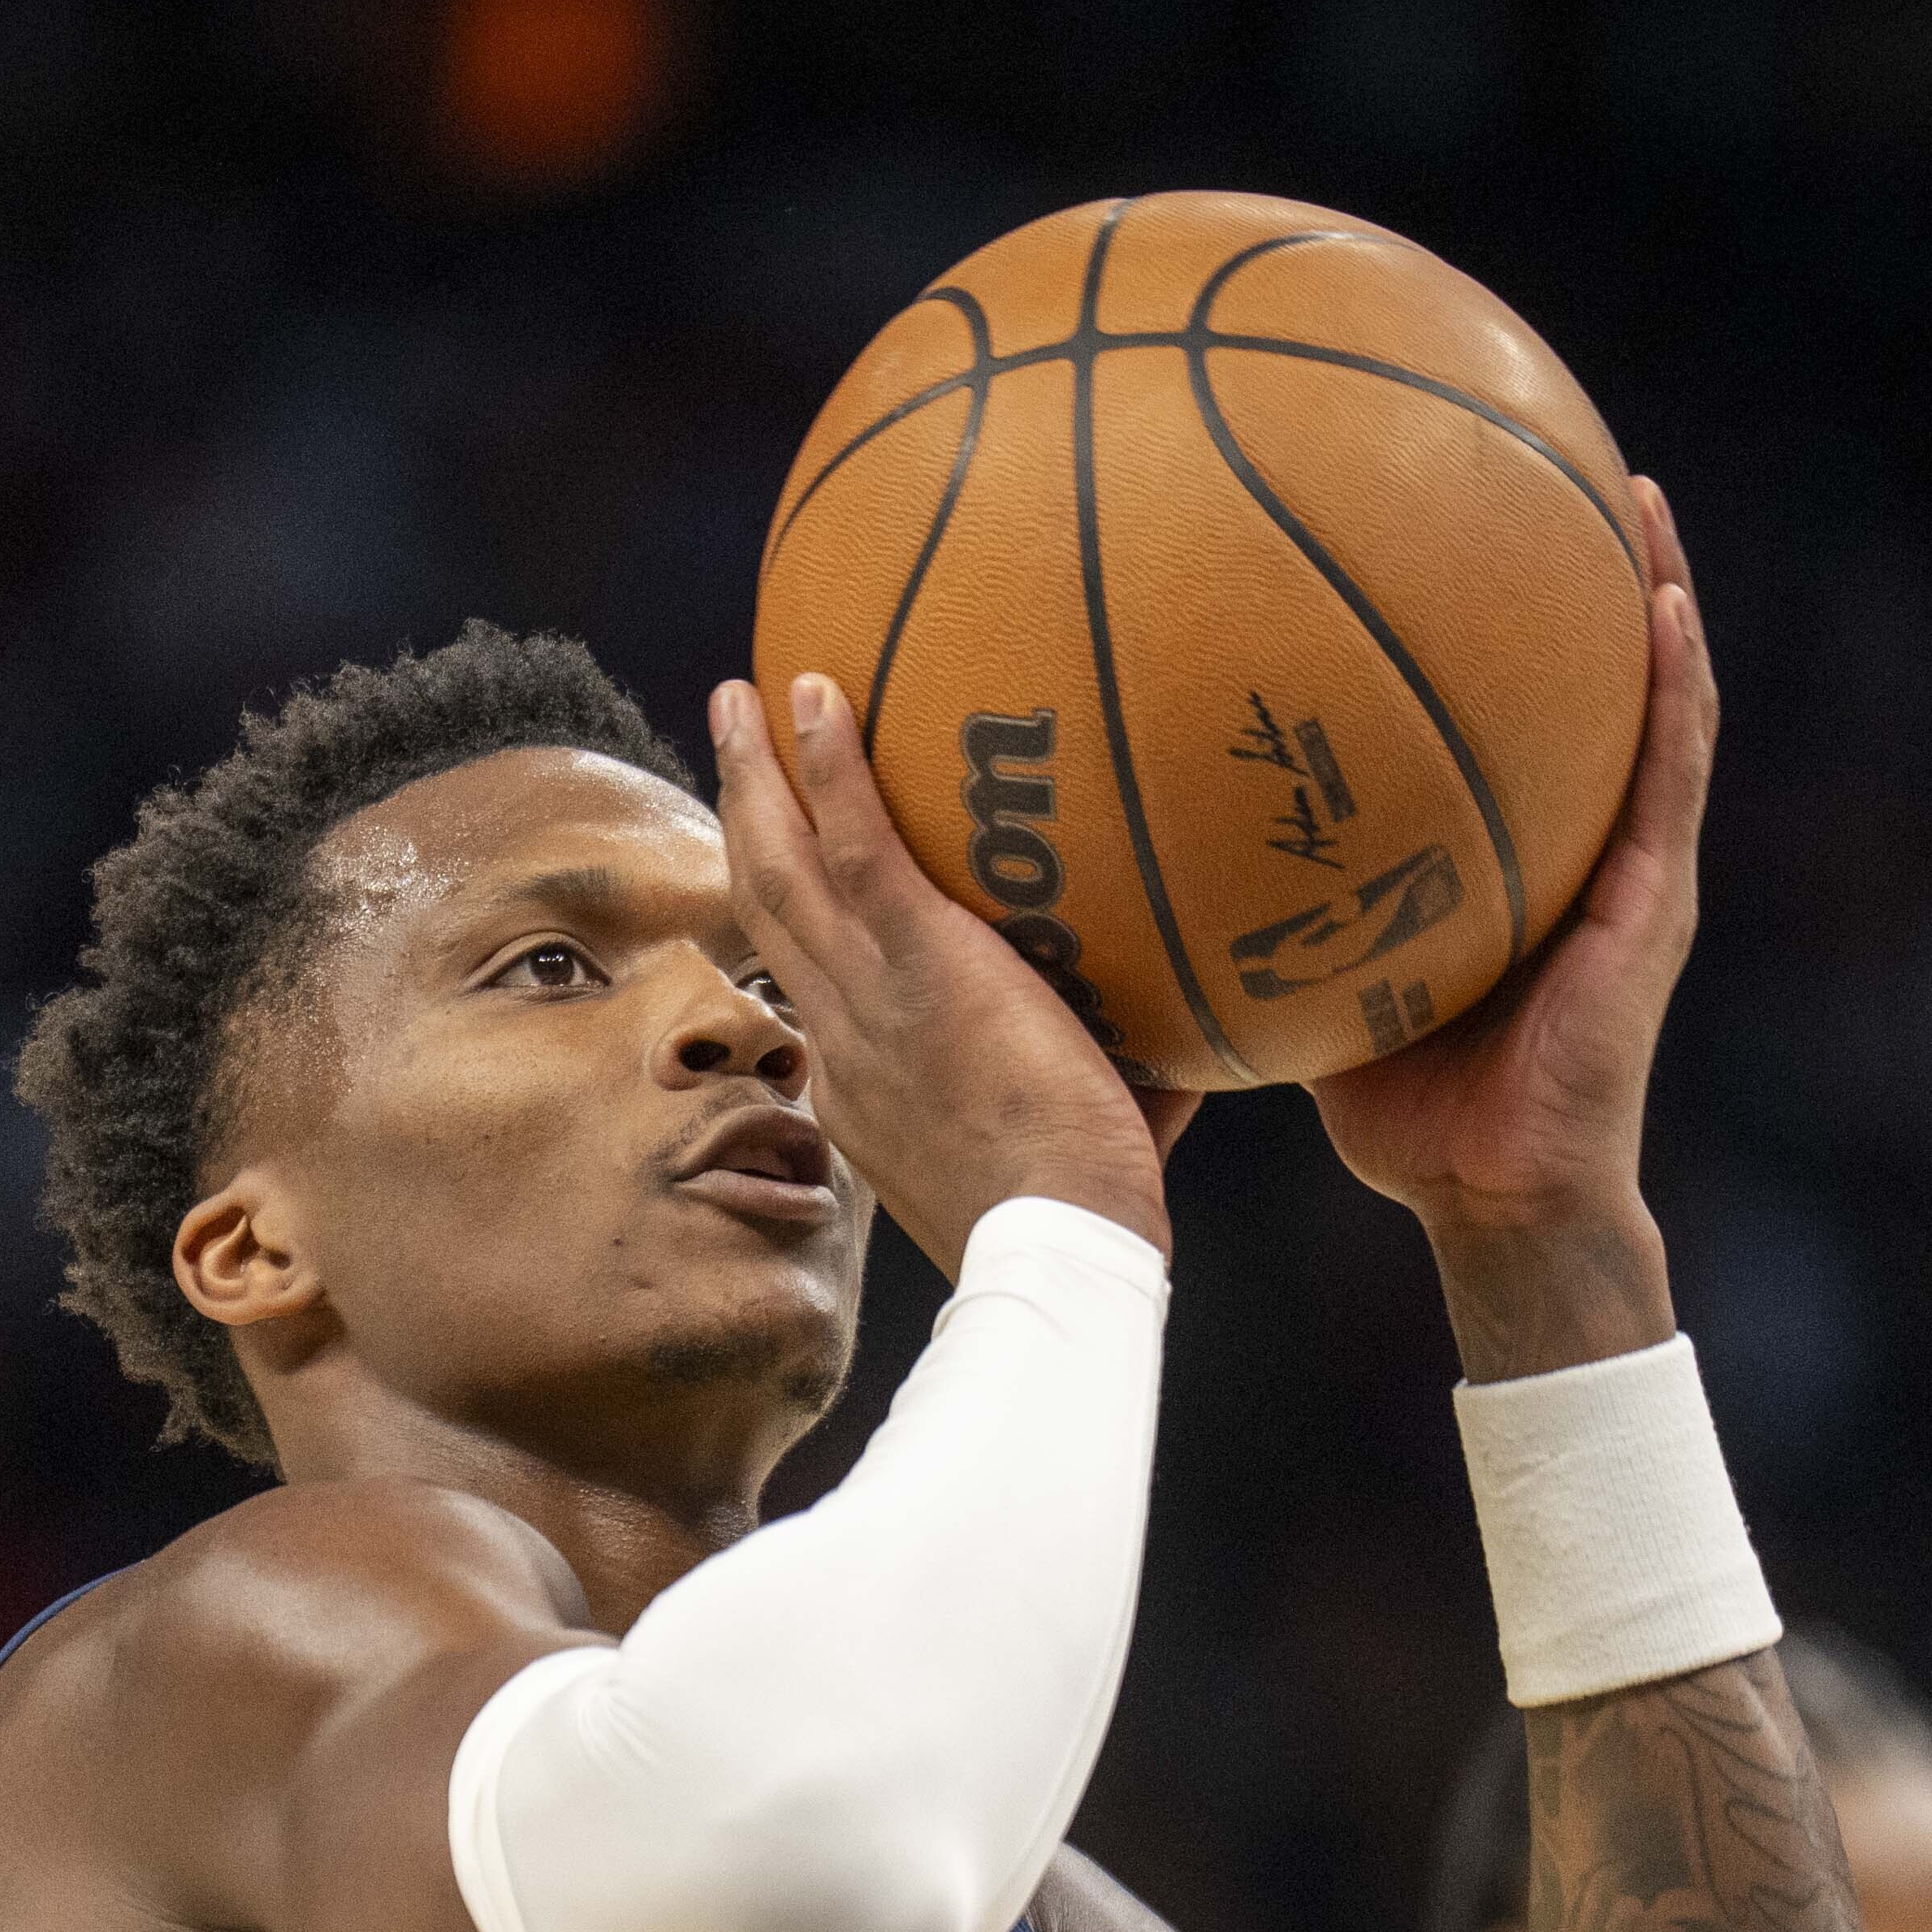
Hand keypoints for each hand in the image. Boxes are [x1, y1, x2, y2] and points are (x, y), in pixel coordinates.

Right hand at [713, 672, 1182, 1275]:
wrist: (1061, 1239)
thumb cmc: (1084, 1213)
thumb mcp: (1074, 1137)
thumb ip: (1118, 1077)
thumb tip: (1198, 1044)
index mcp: (862, 1082)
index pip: (814, 990)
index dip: (795, 924)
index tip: (797, 871)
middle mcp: (841, 1035)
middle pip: (769, 909)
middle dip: (744, 822)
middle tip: (732, 742)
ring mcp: (868, 997)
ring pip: (781, 870)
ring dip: (753, 776)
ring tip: (738, 697)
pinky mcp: (918, 960)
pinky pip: (855, 846)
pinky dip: (827, 768)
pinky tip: (816, 693)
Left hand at [1307, 478, 1713, 1371]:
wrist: (1496, 1201)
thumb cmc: (1402, 1113)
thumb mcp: (1307, 981)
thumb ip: (1248, 908)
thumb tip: (1121, 851)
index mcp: (1500, 859)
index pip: (1489, 720)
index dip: (1470, 630)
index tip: (1433, 525)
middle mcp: (1573, 847)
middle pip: (1573, 687)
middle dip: (1562, 576)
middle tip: (1533, 457)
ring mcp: (1629, 868)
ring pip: (1651, 702)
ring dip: (1650, 594)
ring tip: (1628, 489)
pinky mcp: (1659, 898)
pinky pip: (1675, 769)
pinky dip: (1676, 681)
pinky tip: (1663, 599)